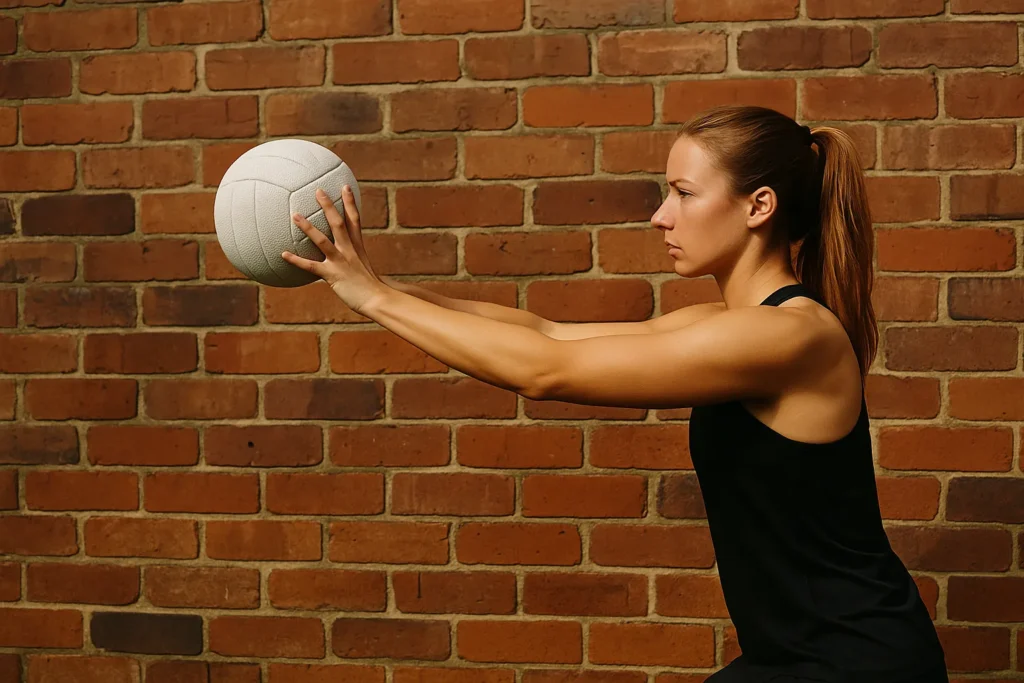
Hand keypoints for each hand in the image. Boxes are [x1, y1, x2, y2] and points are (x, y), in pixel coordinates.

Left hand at [282, 185, 388, 314]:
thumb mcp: (364, 268)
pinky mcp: (333, 275)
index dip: (350, 202)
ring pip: (322, 240)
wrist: (378, 299)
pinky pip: (311, 266)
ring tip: (295, 215)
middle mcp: (349, 250)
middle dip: (328, 206)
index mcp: (358, 246)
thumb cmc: (372, 287)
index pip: (354, 219)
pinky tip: (283, 254)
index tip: (345, 187)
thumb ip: (355, 260)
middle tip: (318, 190)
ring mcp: (341, 261)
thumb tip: (349, 258)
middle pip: (338, 223)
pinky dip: (296, 260)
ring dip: (308, 227)